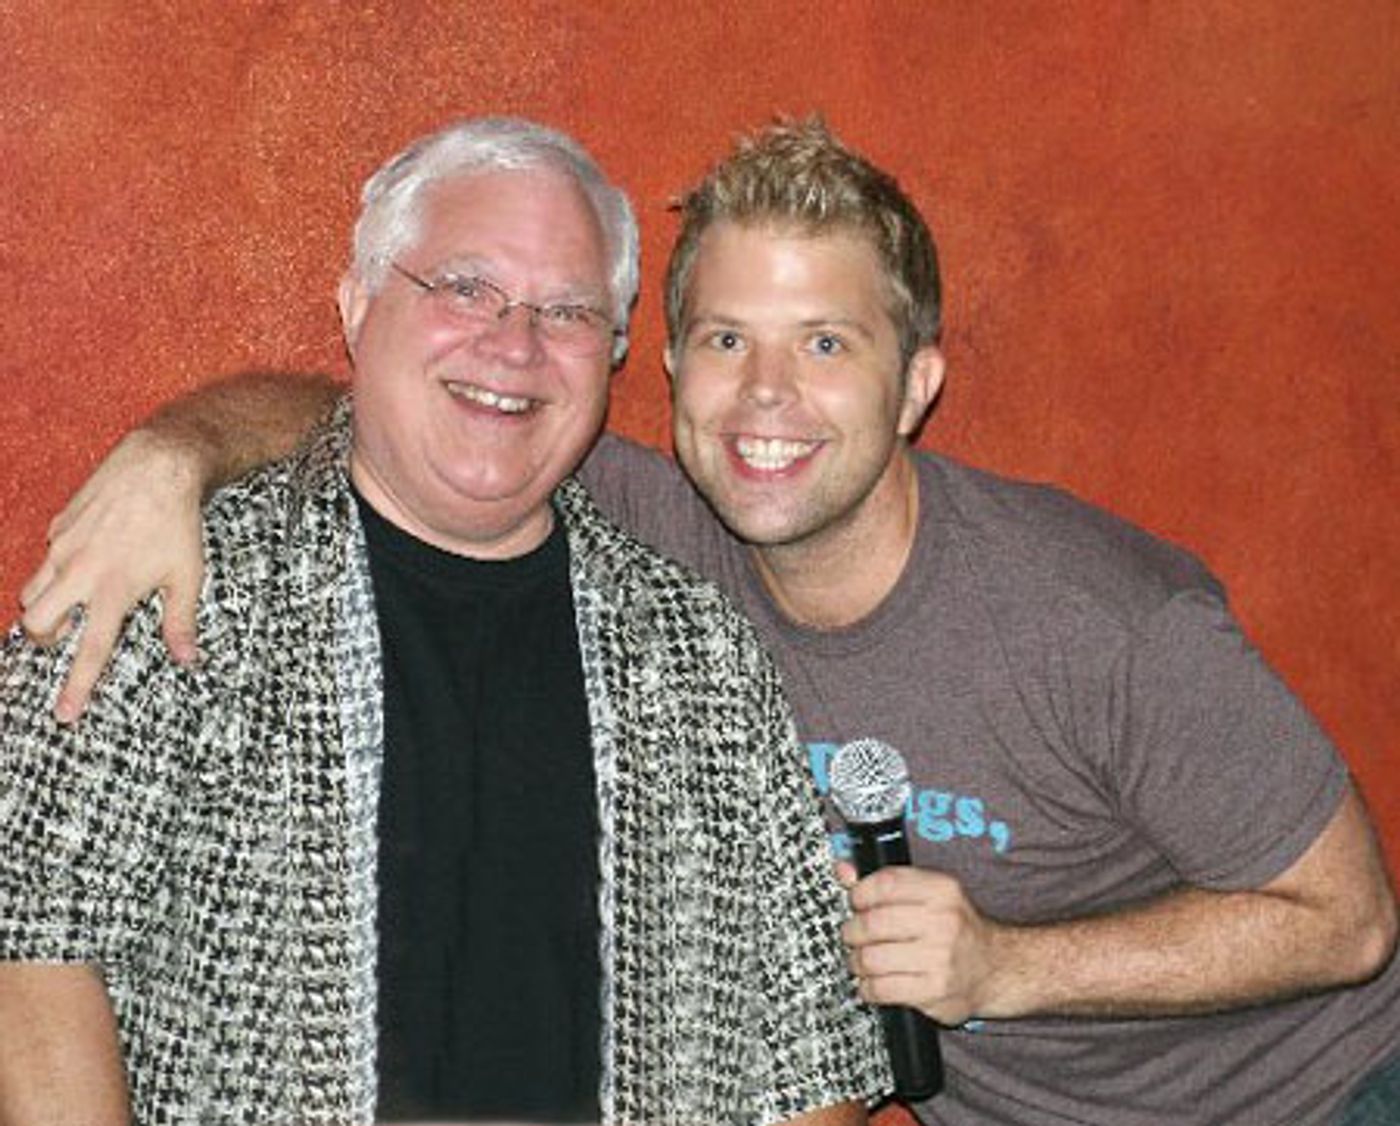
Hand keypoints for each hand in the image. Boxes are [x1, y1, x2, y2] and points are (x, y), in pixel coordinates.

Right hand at [19, 428, 207, 722]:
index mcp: (115, 591)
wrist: (157, 467)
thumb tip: (186, 659)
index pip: (91, 651)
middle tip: (62, 640)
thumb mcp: (188, 576)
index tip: (63, 714)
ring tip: (67, 607)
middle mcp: (81, 573)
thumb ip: (180, 621)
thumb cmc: (178, 525)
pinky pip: (45, 558)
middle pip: (38, 624)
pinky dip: (55, 569)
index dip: (76, 686)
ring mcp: (64, 548)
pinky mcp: (58, 527)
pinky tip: (82, 560)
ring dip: (42, 607)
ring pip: (30, 592)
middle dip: (45, 640)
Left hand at [838, 861, 1006, 1025]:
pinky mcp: (933, 991)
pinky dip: (868, 987)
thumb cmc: (956, 928)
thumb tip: (844, 870)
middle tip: (854, 936)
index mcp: (941, 890)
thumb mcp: (929, 894)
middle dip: (852, 932)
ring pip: (872, 958)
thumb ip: (885, 882)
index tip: (856, 903)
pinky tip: (874, 982)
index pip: (884, 883)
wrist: (996, 967)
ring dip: (857, 962)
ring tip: (862, 961)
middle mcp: (943, 922)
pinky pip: (881, 989)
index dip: (859, 894)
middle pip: (872, 923)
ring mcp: (939, 958)